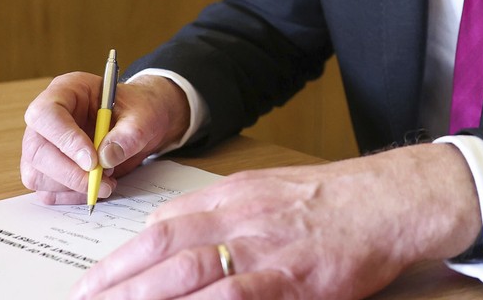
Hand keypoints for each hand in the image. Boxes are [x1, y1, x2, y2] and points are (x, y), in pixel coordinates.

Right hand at [20, 73, 190, 204]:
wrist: (140, 123)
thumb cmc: (139, 110)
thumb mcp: (144, 115)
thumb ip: (129, 134)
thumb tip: (105, 159)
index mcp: (66, 91)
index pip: (46, 114)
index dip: (65, 140)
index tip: (92, 160)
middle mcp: (47, 119)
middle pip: (36, 150)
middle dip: (69, 173)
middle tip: (101, 182)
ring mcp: (43, 145)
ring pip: (37, 175)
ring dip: (71, 187)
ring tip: (105, 181)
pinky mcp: (48, 169)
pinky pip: (47, 191)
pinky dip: (71, 196)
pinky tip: (95, 188)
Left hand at [70, 144, 480, 299]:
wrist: (390, 200)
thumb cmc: (334, 201)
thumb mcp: (269, 192)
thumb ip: (224, 216)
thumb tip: (175, 242)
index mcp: (232, 196)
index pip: (160, 226)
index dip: (120, 258)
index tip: (91, 283)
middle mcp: (239, 218)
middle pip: (161, 252)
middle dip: (115, 284)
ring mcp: (263, 249)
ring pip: (186, 274)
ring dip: (142, 298)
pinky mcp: (291, 278)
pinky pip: (234, 297)